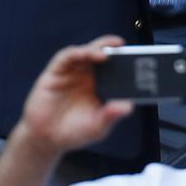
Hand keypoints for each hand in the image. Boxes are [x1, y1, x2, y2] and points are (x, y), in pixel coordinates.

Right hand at [17, 35, 134, 156]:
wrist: (46, 139)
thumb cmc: (75, 131)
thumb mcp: (98, 127)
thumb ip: (111, 116)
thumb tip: (128, 106)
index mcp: (102, 85)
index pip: (116, 67)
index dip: (126, 60)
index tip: (139, 58)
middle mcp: (88, 75)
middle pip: (102, 53)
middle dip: (112, 47)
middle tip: (122, 46)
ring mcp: (72, 72)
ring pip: (86, 51)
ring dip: (96, 48)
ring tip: (106, 53)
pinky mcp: (55, 72)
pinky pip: (67, 56)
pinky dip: (77, 53)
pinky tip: (85, 55)